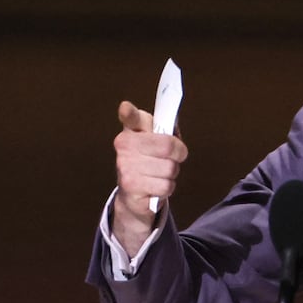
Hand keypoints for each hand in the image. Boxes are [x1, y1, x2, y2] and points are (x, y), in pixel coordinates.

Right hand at [111, 100, 188, 255]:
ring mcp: (125, 168)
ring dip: (171, 174)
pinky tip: (155, 186)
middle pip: (169, 146)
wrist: (133, 195)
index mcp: (130, 132)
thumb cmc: (149, 162)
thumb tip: (172, 117)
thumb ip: (165, 127)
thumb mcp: (156, 141)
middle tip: (170, 159)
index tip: (126, 107)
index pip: (130, 118)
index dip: (129, 112)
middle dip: (178, 155)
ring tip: (160, 174)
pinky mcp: (131, 189)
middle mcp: (124, 148)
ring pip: (170, 168)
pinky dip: (167, 188)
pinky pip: (165, 187)